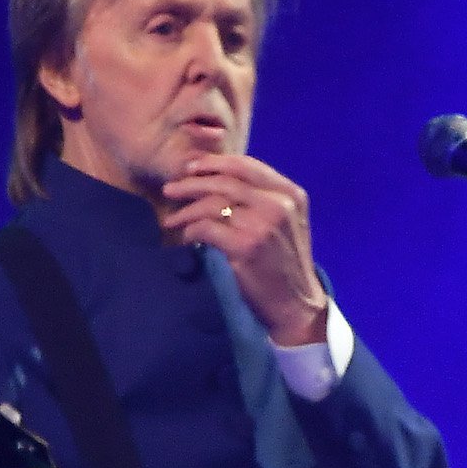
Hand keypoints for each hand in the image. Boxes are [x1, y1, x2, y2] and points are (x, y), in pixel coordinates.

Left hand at [160, 155, 329, 345]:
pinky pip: (206, 228)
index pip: (246, 165)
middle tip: (170, 189)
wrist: (296, 303)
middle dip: (192, 183)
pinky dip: (191, 231)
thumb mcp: (285, 223)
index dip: (213, 163)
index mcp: (290, 194)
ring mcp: (263, 224)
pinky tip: (186, 238)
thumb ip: (262, 199)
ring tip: (171, 219)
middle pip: (225, 181)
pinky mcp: (246, 246)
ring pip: (212, 204)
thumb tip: (219, 180)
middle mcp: (279, 204)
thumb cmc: (284, 264)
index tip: (191, 168)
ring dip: (186, 210)